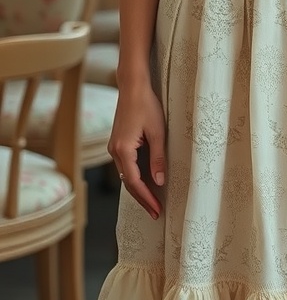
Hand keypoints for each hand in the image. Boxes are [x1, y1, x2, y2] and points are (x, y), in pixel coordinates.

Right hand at [108, 82, 165, 218]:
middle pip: (128, 183)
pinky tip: (146, 182)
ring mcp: (114, 147)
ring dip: (139, 189)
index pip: (134, 182)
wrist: (133, 86)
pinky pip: (126, 166)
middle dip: (142, 199)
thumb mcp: (158, 132)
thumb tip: (159, 182)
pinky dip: (135, 177)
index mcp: (123, 149)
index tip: (157, 210)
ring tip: (153, 201)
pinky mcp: (117, 142)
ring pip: (126, 175)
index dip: (146, 198)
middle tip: (156, 213)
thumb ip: (158, 158)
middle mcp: (115, 151)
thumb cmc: (146, 105)